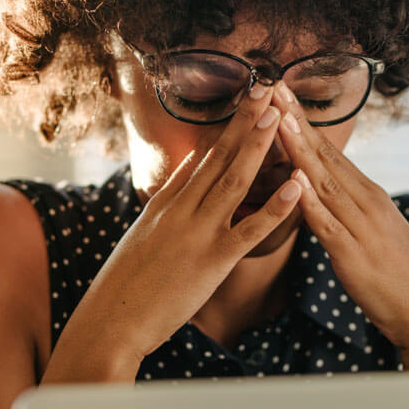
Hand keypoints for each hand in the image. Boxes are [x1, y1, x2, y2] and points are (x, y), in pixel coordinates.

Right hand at [57, 84, 301, 369]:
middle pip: (219, 157)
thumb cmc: (126, 285)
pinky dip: (276, 207)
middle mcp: (181, 210)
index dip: (228, 127)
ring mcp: (197, 233)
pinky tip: (297, 186)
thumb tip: (190, 162)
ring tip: (279, 116)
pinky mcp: (212, 261)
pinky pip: (250, 230)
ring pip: (234, 181)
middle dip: (245, 121)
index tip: (248, 99)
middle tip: (267, 88)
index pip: (203, 157)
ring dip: (258, 147)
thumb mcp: (143, 233)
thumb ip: (168, 198)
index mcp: (166, 204)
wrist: (111, 320)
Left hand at [270, 82, 408, 369]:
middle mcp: (367, 204)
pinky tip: (294, 183)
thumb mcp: (373, 234)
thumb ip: (348, 211)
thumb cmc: (399, 278)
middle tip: (271, 86)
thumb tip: (322, 192)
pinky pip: (328, 226)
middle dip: (296, 121)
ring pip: (324, 182)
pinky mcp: (354, 257)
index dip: (302, 121)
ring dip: (299, 150)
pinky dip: (311, 203)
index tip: (280, 92)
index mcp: (369, 196)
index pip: (329, 151)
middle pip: (325, 156)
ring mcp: (362, 228)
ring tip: (278, 120)